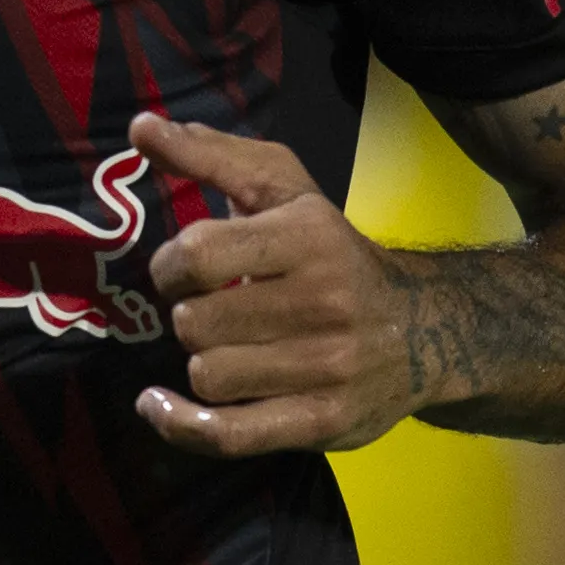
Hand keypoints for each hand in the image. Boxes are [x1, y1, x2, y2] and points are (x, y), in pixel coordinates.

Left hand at [126, 112, 420, 457]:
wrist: (423, 329)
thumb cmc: (332, 250)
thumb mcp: (283, 189)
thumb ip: (210, 155)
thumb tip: (141, 129)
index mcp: (307, 236)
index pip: (197, 254)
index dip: (172, 265)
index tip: (186, 269)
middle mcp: (322, 302)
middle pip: (194, 321)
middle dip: (190, 315)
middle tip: (215, 309)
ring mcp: (326, 368)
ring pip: (208, 375)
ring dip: (203, 361)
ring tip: (228, 347)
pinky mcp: (323, 422)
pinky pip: (227, 435)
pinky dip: (181, 424)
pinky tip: (159, 405)